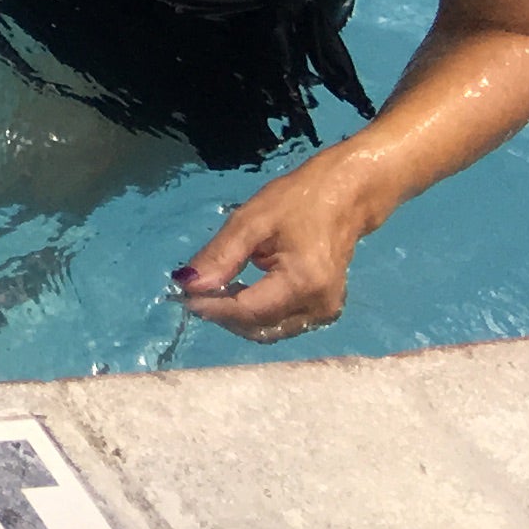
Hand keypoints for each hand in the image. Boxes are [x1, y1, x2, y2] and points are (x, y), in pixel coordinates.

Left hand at [171, 168, 375, 342]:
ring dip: (237, 317)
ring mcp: (325, 313)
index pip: (248, 310)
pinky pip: (281, 322)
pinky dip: (255, 313)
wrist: (345, 197)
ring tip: (213, 289)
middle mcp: (319, 307)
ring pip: (269, 330)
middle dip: (222, 314)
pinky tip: (238, 291)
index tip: (183, 295)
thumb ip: (220, 256)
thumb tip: (188, 284)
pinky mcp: (324, 311)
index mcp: (304, 283)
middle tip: (194, 291)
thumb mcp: (251, 221)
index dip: (213, 307)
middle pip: (259, 327)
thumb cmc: (298, 202)